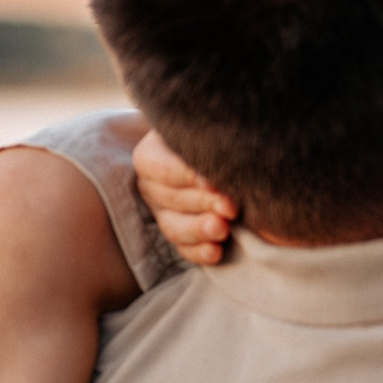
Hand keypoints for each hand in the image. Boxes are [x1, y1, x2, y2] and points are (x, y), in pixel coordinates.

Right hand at [134, 129, 235, 264]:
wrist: (228, 153)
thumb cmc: (217, 135)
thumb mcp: (209, 130)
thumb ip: (209, 139)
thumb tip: (226, 150)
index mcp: (151, 154)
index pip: (160, 166)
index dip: (186, 175)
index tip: (213, 182)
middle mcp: (151, 185)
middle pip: (171, 198)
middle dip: (203, 203)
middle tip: (231, 206)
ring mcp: (163, 213)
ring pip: (173, 227)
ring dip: (199, 230)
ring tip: (223, 229)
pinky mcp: (180, 235)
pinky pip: (184, 249)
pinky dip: (200, 252)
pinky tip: (216, 252)